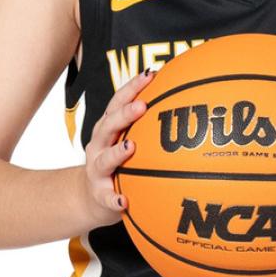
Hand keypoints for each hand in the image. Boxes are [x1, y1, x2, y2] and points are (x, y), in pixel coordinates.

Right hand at [81, 68, 157, 228]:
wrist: (90, 197)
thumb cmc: (117, 162)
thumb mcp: (125, 139)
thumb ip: (146, 124)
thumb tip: (184, 98)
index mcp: (108, 129)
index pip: (118, 103)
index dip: (132, 88)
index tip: (150, 75)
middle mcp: (99, 146)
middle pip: (109, 125)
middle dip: (124, 114)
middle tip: (142, 106)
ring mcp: (97, 170)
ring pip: (104, 159)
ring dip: (116, 153)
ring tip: (130, 147)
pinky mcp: (99, 195)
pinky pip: (106, 198)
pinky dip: (113, 199)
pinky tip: (123, 201)